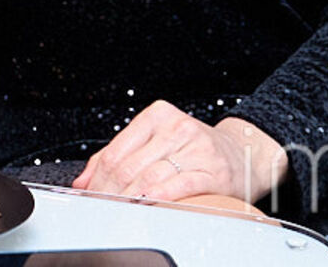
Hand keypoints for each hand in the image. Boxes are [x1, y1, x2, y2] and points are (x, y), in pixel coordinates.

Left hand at [75, 103, 286, 204]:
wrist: (244, 154)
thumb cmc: (197, 149)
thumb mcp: (157, 141)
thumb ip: (118, 156)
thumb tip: (83, 181)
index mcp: (158, 115)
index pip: (116, 150)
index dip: (97, 178)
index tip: (88, 196)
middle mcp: (177, 127)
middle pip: (128, 166)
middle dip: (108, 193)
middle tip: (98, 210)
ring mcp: (196, 148)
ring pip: (148, 177)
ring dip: (127, 200)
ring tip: (116, 212)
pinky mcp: (213, 172)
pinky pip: (177, 187)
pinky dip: (156, 199)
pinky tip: (146, 206)